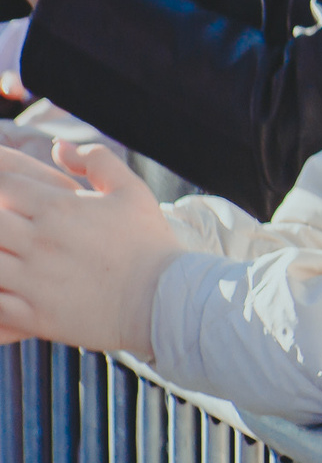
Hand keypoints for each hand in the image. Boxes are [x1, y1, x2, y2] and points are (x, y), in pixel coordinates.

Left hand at [0, 142, 181, 355]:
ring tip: (8, 253)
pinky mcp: (32, 316)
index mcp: (58, 207)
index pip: (4, 184)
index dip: (1, 183)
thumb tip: (59, 146)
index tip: (9, 194)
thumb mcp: (131, 190)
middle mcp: (38, 241)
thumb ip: (96, 160)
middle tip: (10, 227)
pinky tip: (7, 287)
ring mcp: (32, 280)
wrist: (164, 299)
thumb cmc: (149, 243)